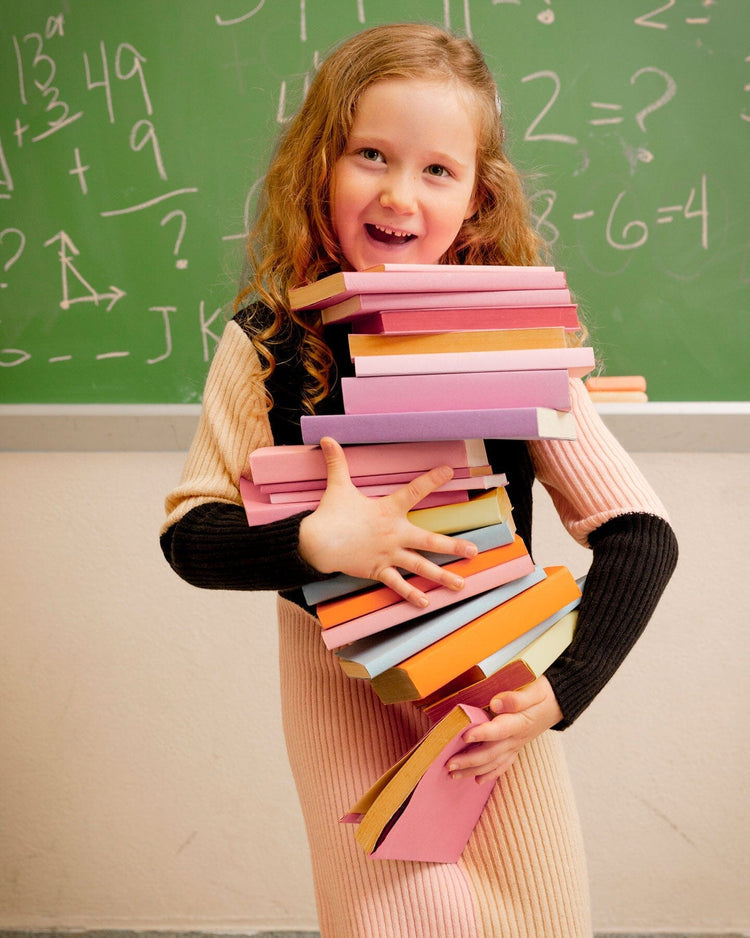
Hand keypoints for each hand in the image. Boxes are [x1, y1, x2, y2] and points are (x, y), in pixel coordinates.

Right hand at [298, 437, 477, 605]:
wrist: (316, 543)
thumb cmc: (330, 514)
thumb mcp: (338, 486)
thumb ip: (337, 462)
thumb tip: (327, 439)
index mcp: (388, 511)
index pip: (415, 491)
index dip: (432, 479)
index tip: (449, 470)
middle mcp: (394, 534)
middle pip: (429, 541)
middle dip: (453, 546)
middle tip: (473, 551)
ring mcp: (388, 555)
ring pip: (420, 567)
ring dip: (442, 576)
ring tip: (461, 585)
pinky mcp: (378, 570)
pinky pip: (398, 584)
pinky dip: (411, 594)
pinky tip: (426, 603)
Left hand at [447, 676, 562, 783]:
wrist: (559, 703)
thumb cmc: (544, 694)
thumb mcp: (535, 691)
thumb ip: (517, 698)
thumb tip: (496, 703)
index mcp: (520, 722)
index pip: (499, 730)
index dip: (482, 733)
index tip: (464, 736)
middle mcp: (516, 738)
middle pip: (492, 752)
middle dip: (469, 760)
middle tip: (449, 764)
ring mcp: (516, 745)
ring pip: (494, 762)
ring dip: (473, 769)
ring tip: (453, 774)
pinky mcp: (516, 747)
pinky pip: (503, 764)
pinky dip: (490, 774)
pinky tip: (477, 780)